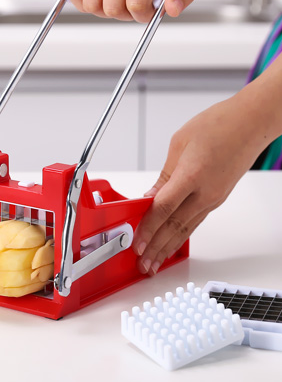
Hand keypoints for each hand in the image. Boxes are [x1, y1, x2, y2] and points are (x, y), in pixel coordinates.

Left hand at [131, 92, 274, 275]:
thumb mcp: (179, 143)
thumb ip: (164, 175)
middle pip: (174, 226)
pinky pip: (196, 222)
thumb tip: (151, 196)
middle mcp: (205, 192)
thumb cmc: (218, 125)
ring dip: (169, 248)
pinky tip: (173, 243)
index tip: (137, 243)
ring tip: (156, 263)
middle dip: (155, 248)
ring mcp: (213, 198)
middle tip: (143, 265)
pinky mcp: (217, 198)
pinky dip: (182, 236)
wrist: (251, 122)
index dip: (148, 229)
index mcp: (192, 175)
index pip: (163, 209)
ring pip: (186, 229)